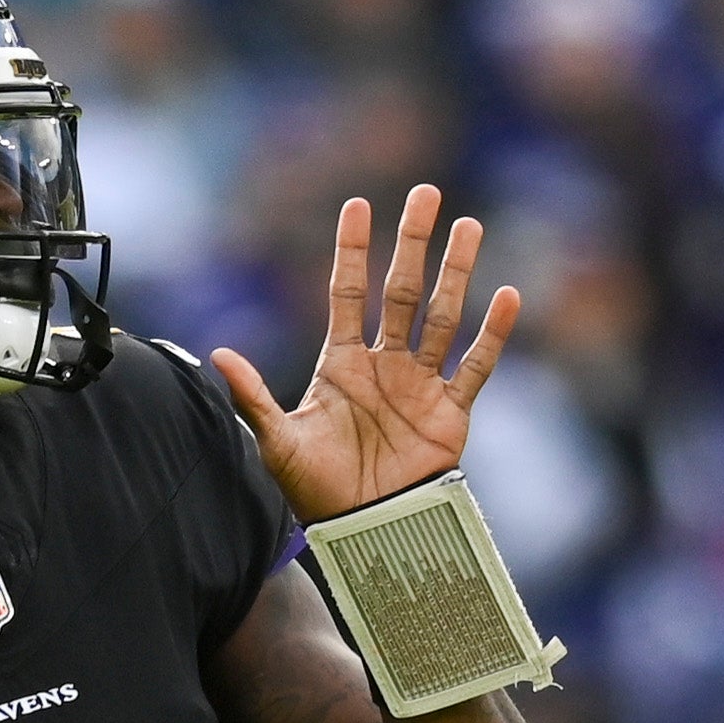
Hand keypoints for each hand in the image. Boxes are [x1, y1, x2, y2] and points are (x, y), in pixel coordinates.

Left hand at [212, 185, 520, 523]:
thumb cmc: (316, 488)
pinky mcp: (451, 411)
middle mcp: (384, 364)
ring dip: (457, 272)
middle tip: (426, 193)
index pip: (347, 293)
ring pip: (444, 315)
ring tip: (469, 226)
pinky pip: (476, 365)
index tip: (357, 205)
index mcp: (341, 363)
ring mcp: (420, 383)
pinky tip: (507, 295)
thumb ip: (252, 395)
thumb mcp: (277, 439)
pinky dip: (493, 334)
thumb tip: (217, 353)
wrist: (361, 529)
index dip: (352, 251)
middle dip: (413, 243)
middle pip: (402, 290)